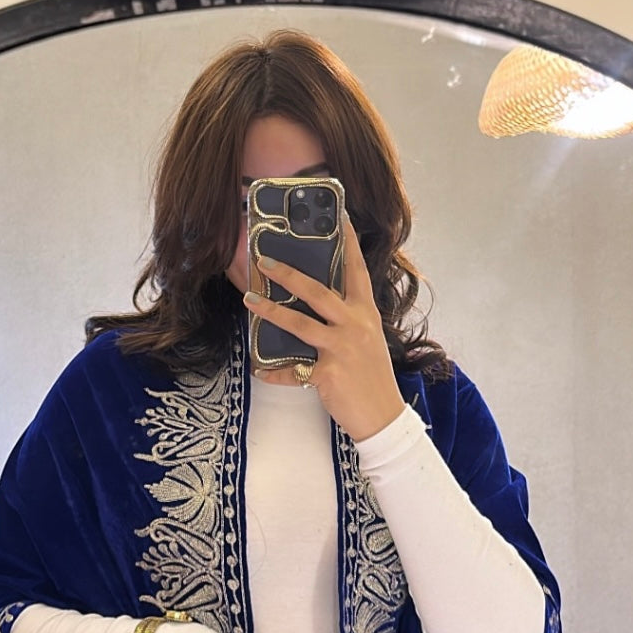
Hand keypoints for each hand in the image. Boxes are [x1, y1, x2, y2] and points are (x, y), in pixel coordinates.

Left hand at [243, 221, 405, 441]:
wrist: (383, 416)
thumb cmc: (372, 377)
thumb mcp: (367, 340)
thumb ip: (347, 319)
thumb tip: (317, 304)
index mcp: (366, 313)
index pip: (356, 270)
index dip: (348, 242)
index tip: (338, 216)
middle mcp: (355, 326)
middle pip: (318, 292)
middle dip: (289, 274)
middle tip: (264, 261)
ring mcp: (341, 349)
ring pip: (300, 324)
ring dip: (271, 311)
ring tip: (249, 301)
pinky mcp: (328, 374)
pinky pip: (293, 371)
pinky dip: (274, 372)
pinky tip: (260, 369)